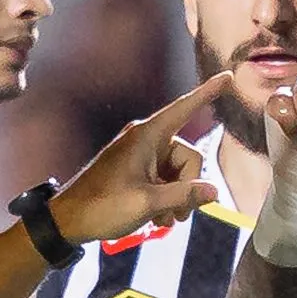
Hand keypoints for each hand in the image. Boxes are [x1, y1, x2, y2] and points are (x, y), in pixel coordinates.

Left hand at [49, 72, 230, 242]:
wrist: (67, 220)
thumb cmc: (103, 206)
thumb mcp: (148, 203)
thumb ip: (184, 195)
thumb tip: (214, 192)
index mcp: (147, 136)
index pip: (185, 108)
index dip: (208, 93)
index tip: (228, 76)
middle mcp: (146, 139)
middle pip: (188, 156)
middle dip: (188, 187)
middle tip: (177, 216)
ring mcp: (140, 153)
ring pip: (178, 171)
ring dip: (176, 197)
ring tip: (163, 220)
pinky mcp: (136, 167)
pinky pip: (164, 176)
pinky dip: (165, 196)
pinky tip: (157, 217)